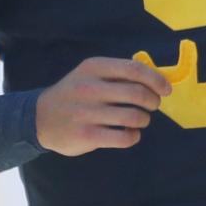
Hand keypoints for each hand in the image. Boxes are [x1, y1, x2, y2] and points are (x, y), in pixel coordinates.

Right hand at [36, 57, 171, 156]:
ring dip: (144, 120)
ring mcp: (87, 113)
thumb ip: (118, 73)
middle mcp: (90, 88)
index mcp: (94, 68)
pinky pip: (124, 137)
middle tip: (152, 106)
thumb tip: (157, 78)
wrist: (39, 118)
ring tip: (140, 120)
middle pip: (138, 94)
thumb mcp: (89, 74)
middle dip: (153, 101)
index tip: (166, 89)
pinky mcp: (87, 135)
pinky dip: (133, 136)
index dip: (156, 80)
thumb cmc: (74, 94)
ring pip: (134, 117)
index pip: (134, 70)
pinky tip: (129, 134)